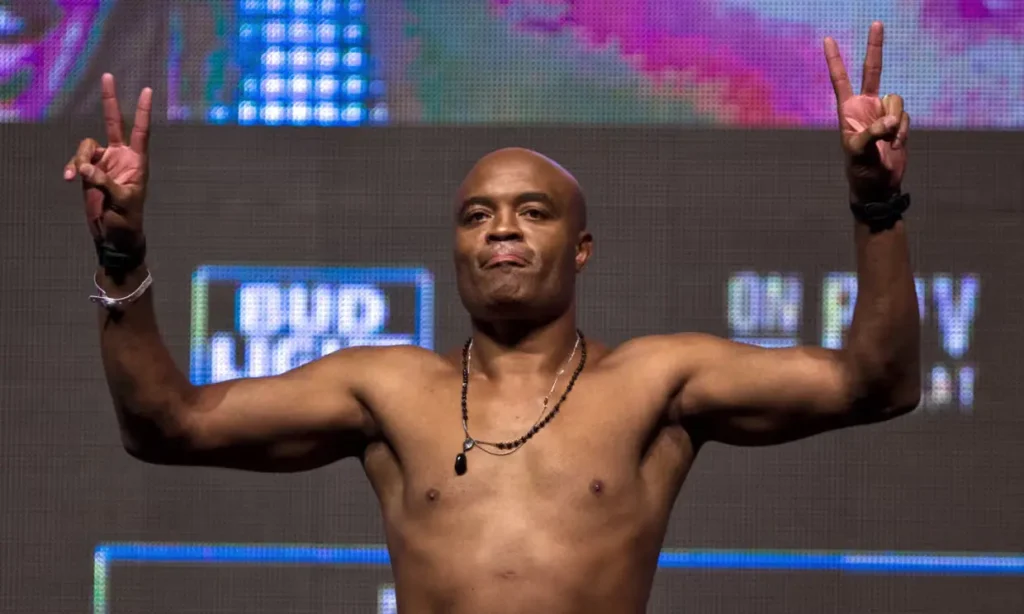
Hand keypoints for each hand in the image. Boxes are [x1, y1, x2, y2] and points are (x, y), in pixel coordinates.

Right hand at [63, 73, 151, 249]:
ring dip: (80, 158)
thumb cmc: (127, 219)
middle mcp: (121, 157)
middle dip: (110, 100)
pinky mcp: (89, 171)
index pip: (140, 131)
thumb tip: (85, 167)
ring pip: (87, 146)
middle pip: (114, 122)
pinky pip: (77, 161)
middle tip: (108, 76)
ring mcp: (104, 163)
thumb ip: (104, 182)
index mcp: (137, 162)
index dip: (143, 111)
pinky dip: (73, 167)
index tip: (147, 90)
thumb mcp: (121, 201)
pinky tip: (70, 179)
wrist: (114, 234)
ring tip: (78, 178)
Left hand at [824, 22, 908, 202]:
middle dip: (875, 47)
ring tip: (886, 143)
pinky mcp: (898, 122)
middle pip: (873, 70)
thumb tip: (888, 121)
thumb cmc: (860, 170)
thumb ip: (871, 134)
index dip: (835, 60)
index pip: (840, 79)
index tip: (827, 39)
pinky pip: (905, 116)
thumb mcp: (859, 153)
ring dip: (894, 123)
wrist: (879, 185)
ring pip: (896, 100)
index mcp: (848, 110)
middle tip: (876, 22)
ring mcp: (883, 112)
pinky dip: (902, 131)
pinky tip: (894, 146)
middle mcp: (865, 106)